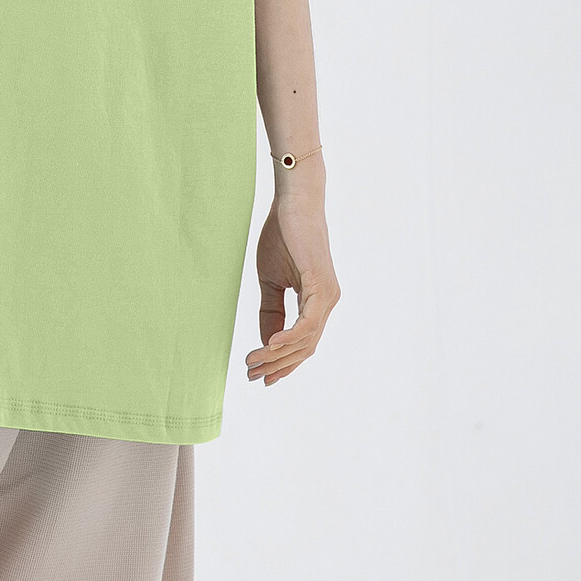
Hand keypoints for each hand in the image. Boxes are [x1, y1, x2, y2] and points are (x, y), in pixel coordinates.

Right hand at [245, 188, 339, 385]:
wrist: (292, 203)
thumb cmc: (282, 236)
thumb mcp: (270, 280)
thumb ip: (271, 310)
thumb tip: (267, 342)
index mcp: (317, 302)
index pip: (303, 343)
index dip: (283, 363)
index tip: (260, 376)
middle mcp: (328, 302)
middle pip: (304, 348)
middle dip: (277, 365)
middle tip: (252, 375)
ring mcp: (328, 296)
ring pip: (306, 340)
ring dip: (278, 355)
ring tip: (253, 362)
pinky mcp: (321, 286)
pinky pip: (308, 323)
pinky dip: (289, 337)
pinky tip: (270, 345)